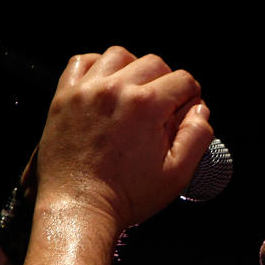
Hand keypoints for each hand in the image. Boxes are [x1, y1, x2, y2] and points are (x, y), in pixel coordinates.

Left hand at [34, 47, 213, 227]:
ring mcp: (86, 91)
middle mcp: (116, 90)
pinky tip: (105, 85)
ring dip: (133, 69)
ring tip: (135, 94)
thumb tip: (199, 111)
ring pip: (119, 56)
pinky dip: (97, 66)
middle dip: (166, 83)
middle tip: (162, 110)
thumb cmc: (126, 196)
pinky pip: (82, 62)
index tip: (184, 115)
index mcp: (146, 106)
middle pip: (154, 64)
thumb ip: (197, 137)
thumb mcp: (176, 174)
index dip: (190, 98)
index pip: (183, 80)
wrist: (78, 208)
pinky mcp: (64, 97)